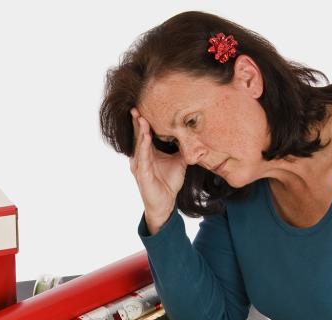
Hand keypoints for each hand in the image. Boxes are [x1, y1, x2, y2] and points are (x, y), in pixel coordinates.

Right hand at [129, 108, 186, 233]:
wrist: (166, 204)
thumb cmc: (169, 183)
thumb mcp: (179, 161)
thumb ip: (183, 148)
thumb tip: (194, 135)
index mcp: (147, 153)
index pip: (143, 133)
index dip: (143, 120)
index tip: (144, 104)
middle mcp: (140, 157)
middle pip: (138, 135)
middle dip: (137, 121)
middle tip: (136, 105)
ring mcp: (140, 166)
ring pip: (139, 144)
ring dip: (139, 131)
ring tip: (140, 117)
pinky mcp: (143, 175)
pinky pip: (143, 158)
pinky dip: (144, 146)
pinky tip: (146, 136)